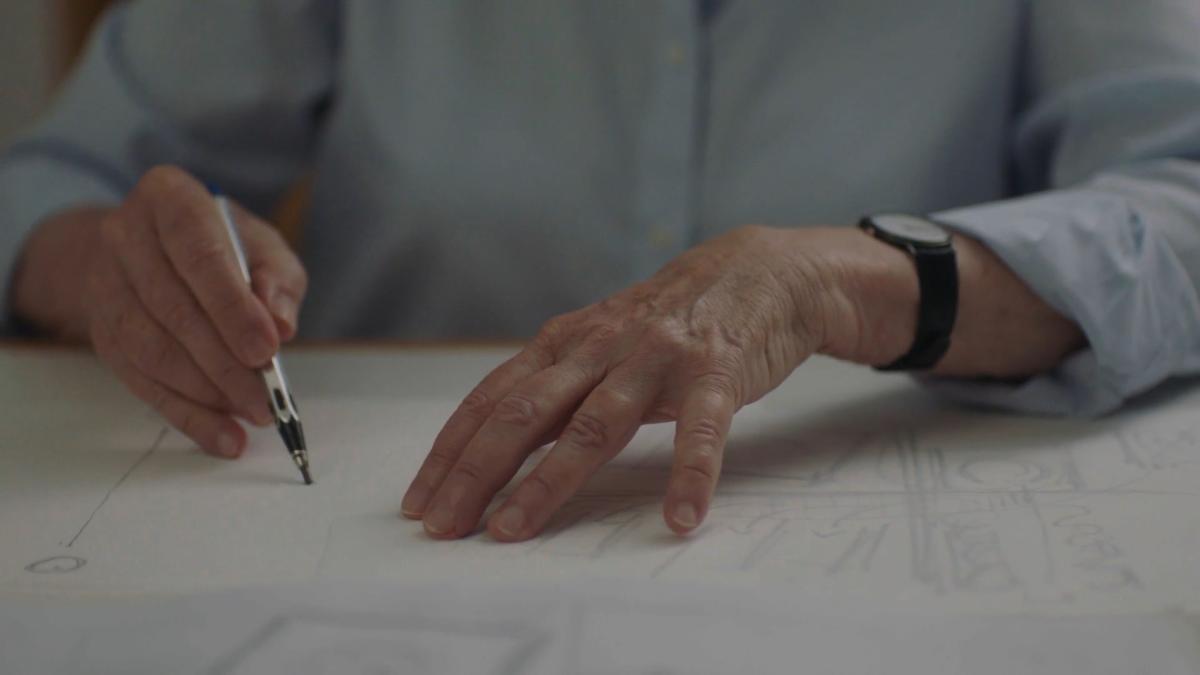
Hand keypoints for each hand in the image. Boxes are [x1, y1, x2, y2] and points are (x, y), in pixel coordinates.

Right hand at [13, 165, 307, 456]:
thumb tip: (280, 324)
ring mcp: (105, 284)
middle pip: (175, 309)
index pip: (199, 254)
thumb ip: (277, 278)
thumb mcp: (262, 245)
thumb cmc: (223, 244)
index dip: (233, 307)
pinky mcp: (101, 331)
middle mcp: (125, 235)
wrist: (152, 246)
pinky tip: (222, 435)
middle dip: (226, 362)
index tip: (267, 349)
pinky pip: (141, 381)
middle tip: (267, 397)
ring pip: (153, 350)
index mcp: (168, 198)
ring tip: (252, 414)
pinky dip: (185, 413)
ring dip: (207, 392)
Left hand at [402, 225, 881, 540]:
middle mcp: (600, 347)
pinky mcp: (715, 373)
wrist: (759, 271)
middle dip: (475, 473)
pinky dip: (690, 475)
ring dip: (548, 482)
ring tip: (513, 530)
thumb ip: (557, 384)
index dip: (451, 452)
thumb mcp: (601, 341)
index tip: (420, 502)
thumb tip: (495, 442)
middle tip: (442, 527)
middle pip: (523, 415)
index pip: (492, 401)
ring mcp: (656, 359)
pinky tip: (680, 517)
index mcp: (565, 343)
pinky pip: (700, 431)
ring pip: (593, 425)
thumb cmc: (669, 319)